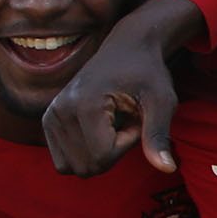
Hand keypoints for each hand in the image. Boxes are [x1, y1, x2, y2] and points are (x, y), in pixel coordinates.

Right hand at [44, 0, 201, 176]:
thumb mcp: (162, 102)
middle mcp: (59, 111)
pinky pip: (64, 161)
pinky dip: (85, 153)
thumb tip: (168, 170)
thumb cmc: (148, 73)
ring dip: (99, 153)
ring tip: (113, 123)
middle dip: (113, 151)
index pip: (103, 157)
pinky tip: (100, 128)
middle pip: (87, 166)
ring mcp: (50, 116)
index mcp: (84, 105)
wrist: (126, 47)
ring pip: (74, 167)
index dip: (127, 144)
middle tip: (125, 121)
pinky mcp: (48, 120)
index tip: (136, 117)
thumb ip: (158, 135)